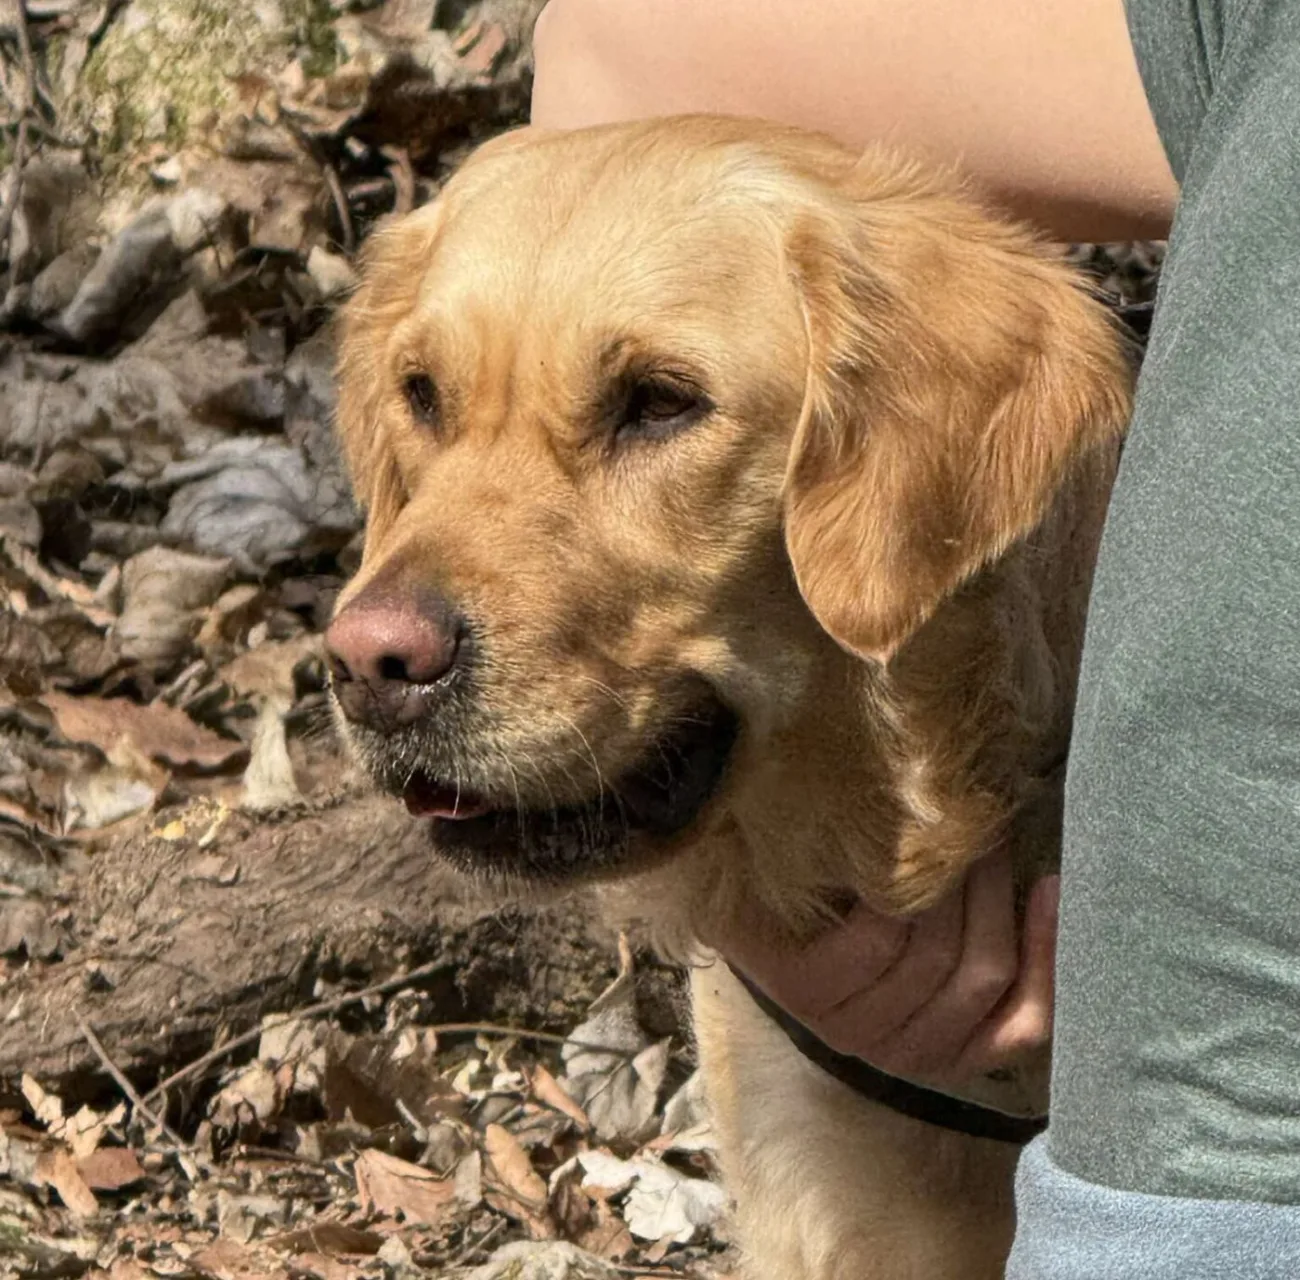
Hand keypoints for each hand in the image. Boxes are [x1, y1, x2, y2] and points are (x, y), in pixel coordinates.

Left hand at [710, 853, 1058, 1089]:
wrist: (736, 899)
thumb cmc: (841, 912)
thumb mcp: (921, 936)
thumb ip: (978, 932)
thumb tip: (1054, 882)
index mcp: (937, 1048)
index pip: (1023, 1025)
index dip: (1049, 954)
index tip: (1054, 882)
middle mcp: (896, 1051)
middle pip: (981, 972)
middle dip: (994, 892)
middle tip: (987, 829)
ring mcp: (848, 1026)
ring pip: (934, 952)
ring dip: (953, 882)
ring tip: (951, 829)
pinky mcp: (804, 992)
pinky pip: (878, 938)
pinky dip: (898, 891)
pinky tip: (899, 852)